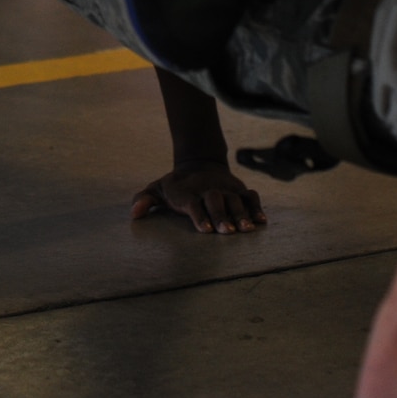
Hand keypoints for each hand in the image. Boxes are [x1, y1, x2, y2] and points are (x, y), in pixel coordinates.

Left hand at [130, 161, 265, 233]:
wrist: (199, 164)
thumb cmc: (176, 186)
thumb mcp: (157, 189)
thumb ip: (144, 199)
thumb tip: (134, 213)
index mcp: (187, 191)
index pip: (192, 203)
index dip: (198, 216)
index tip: (204, 230)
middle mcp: (208, 188)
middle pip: (216, 200)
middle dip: (222, 216)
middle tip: (228, 232)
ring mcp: (226, 188)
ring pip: (235, 199)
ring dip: (242, 214)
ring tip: (247, 229)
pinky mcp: (239, 189)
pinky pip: (251, 196)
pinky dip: (257, 207)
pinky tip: (262, 222)